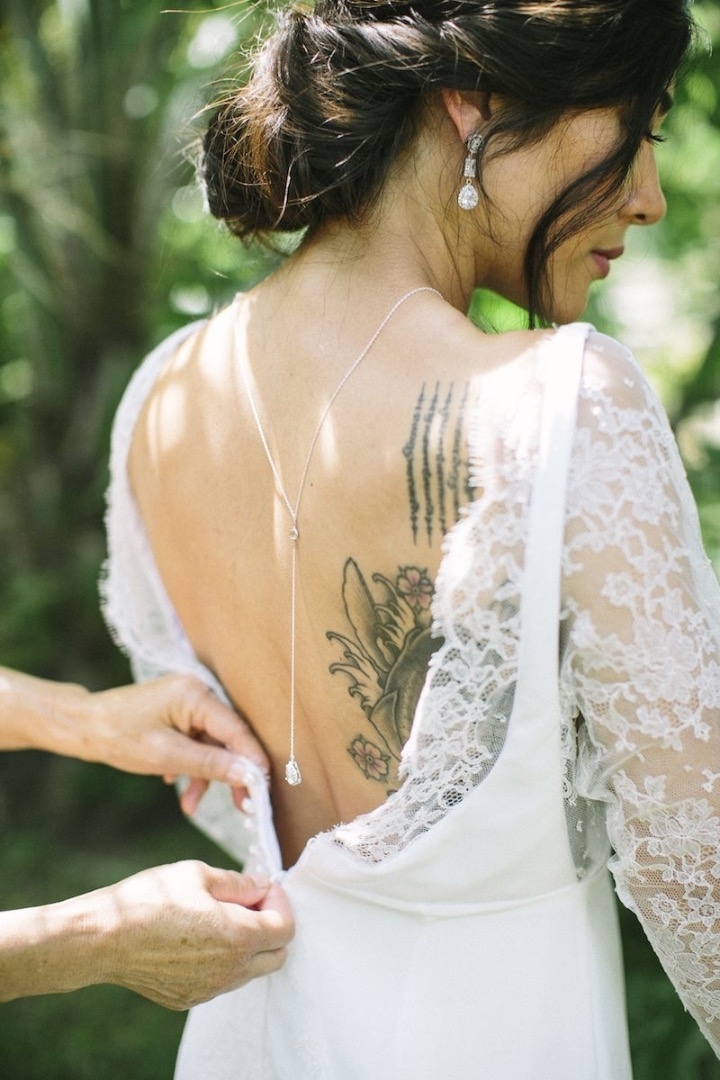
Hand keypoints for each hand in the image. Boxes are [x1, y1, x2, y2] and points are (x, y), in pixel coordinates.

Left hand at [87, 675, 268, 810]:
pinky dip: (191, 764)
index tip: (264, 788)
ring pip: (212, 743)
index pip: (237, 729)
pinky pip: (197, 741)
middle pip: (228, 737)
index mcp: (196, 695)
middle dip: (230, 773)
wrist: (83, 727)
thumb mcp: (167, 756)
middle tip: (241, 806)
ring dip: (205, 774)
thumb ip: (210, 764)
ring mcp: (187, 702)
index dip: (252, 760)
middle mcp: (197, 692)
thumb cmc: (119, 737)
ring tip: (190, 805)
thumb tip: (248, 774)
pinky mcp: (179, 713)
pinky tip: (175, 783)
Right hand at [102, 861, 293, 1008]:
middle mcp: (230, 971)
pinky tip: (198, 938)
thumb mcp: (199, 874)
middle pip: (276, 956)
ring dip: (248, 945)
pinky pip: (221, 981)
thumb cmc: (150, 899)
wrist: (104, 938)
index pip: (286, 928)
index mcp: (238, 937)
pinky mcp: (189, 999)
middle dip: (272, 927)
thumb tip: (264, 887)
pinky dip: (223, 961)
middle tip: (249, 903)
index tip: (263, 888)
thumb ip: (240, 883)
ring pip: (250, 971)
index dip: (280, 903)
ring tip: (219, 917)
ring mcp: (209, 990)